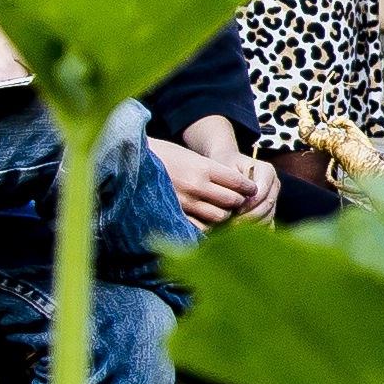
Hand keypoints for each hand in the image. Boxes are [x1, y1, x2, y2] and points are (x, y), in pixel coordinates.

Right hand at [157, 126, 277, 225]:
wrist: (133, 162)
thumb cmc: (163, 155)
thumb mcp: (190, 156)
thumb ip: (212, 170)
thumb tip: (236, 184)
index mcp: (202, 167)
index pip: (237, 181)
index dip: (247, 186)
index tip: (250, 188)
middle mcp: (196, 186)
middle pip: (232, 201)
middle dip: (239, 202)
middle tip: (239, 200)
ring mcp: (185, 203)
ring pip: (220, 217)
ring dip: (225, 215)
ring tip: (223, 210)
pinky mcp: (175, 215)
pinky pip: (201, 228)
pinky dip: (208, 225)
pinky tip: (207, 220)